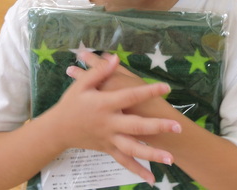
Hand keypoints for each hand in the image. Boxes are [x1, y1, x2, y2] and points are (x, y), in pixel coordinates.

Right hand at [53, 51, 180, 184]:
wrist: (58, 129)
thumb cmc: (72, 103)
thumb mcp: (81, 84)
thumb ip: (99, 71)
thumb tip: (115, 58)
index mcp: (104, 104)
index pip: (130, 96)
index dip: (148, 91)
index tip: (166, 88)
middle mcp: (109, 123)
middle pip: (136, 126)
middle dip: (157, 127)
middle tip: (177, 127)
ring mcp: (109, 139)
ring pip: (132, 149)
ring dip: (152, 155)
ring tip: (171, 159)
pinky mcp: (108, 149)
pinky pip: (124, 161)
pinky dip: (137, 170)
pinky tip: (152, 179)